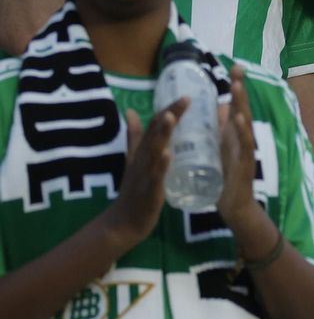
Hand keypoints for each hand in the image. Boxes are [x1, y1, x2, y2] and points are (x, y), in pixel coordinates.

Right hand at [103, 102, 183, 247]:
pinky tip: (168, 155)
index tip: (187, 95)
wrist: (122, 224)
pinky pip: (155, 176)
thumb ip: (135, 137)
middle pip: (155, 133)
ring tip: (172, 117)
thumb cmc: (134, 190)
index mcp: (143, 152)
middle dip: (170, 115)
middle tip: (185, 98)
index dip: (169, 109)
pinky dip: (161, 165)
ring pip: (154, 150)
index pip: (155, 125)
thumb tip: (131, 111)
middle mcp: (142, 159)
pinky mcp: (148, 191)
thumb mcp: (134, 160)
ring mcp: (144, 174)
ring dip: (162, 134)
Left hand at [215, 65, 259, 227]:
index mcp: (235, 135)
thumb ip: (221, 130)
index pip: (236, 106)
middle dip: (240, 88)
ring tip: (237, 86)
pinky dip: (242, 130)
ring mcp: (246, 150)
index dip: (236, 87)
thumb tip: (219, 108)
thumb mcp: (222, 150)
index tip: (233, 66)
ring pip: (245, 122)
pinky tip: (239, 118)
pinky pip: (244, 144)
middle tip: (237, 68)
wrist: (235, 207)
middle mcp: (243, 138)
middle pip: (243, 108)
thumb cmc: (227, 179)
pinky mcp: (244, 163)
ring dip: (242, 104)